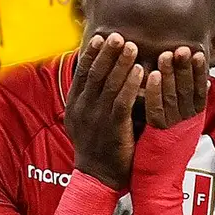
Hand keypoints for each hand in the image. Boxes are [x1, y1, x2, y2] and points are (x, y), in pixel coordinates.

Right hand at [66, 33, 144, 189]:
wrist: (98, 178)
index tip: (99, 38)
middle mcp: (82, 110)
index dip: (90, 55)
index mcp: (74, 106)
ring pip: (108, 85)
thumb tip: (100, 76)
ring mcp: (96, 119)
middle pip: (94, 75)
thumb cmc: (97, 147)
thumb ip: (91, 100)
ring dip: (120, 64)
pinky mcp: (113, 128)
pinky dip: (131, 85)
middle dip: (106, 54)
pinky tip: (140, 71)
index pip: (80, 75)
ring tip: (131, 46)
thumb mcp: (85, 121)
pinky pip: (122, 102)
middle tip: (117, 36)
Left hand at [142, 47, 208, 129]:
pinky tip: (153, 75)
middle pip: (186, 90)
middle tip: (181, 50)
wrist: (160, 162)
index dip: (199, 71)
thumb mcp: (187, 114)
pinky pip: (155, 108)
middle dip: (184, 68)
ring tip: (165, 56)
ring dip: (169, 74)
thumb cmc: (171, 133)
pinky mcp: (155, 129)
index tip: (198, 54)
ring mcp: (170, 123)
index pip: (200, 88)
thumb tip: (207, 80)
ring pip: (171, 96)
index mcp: (195, 112)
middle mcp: (185, 118)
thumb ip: (193, 97)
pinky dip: (155, 91)